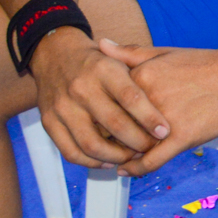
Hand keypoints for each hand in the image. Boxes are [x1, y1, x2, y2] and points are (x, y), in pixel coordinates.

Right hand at [29, 28, 169, 169]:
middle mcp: (82, 88)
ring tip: (132, 157)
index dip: (150, 118)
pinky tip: (109, 161)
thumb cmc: (97, 63)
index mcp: (104, 69)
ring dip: (116, 156)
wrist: (56, 55)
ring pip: (92, 143)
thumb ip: (143, 74)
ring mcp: (63, 107)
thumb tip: (169, 95)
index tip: (164, 132)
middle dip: (137, 141)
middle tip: (151, 147)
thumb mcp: (119, 59)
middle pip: (114, 123)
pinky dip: (91, 162)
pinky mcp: (49, 122)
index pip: (131, 98)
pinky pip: (70, 151)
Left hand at [99, 39, 217, 175]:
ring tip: (112, 158)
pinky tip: (127, 170)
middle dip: (105, 137)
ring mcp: (164, 120)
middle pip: (113, 127)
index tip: (94, 122)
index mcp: (140, 77)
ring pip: (129, 146)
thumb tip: (100, 44)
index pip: (104, 103)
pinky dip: (135, 168)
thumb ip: (129, 52)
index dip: (97, 115)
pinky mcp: (182, 137)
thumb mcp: (164, 52)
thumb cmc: (204, 64)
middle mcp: (147, 99)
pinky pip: (151, 160)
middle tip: (101, 144)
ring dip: (119, 154)